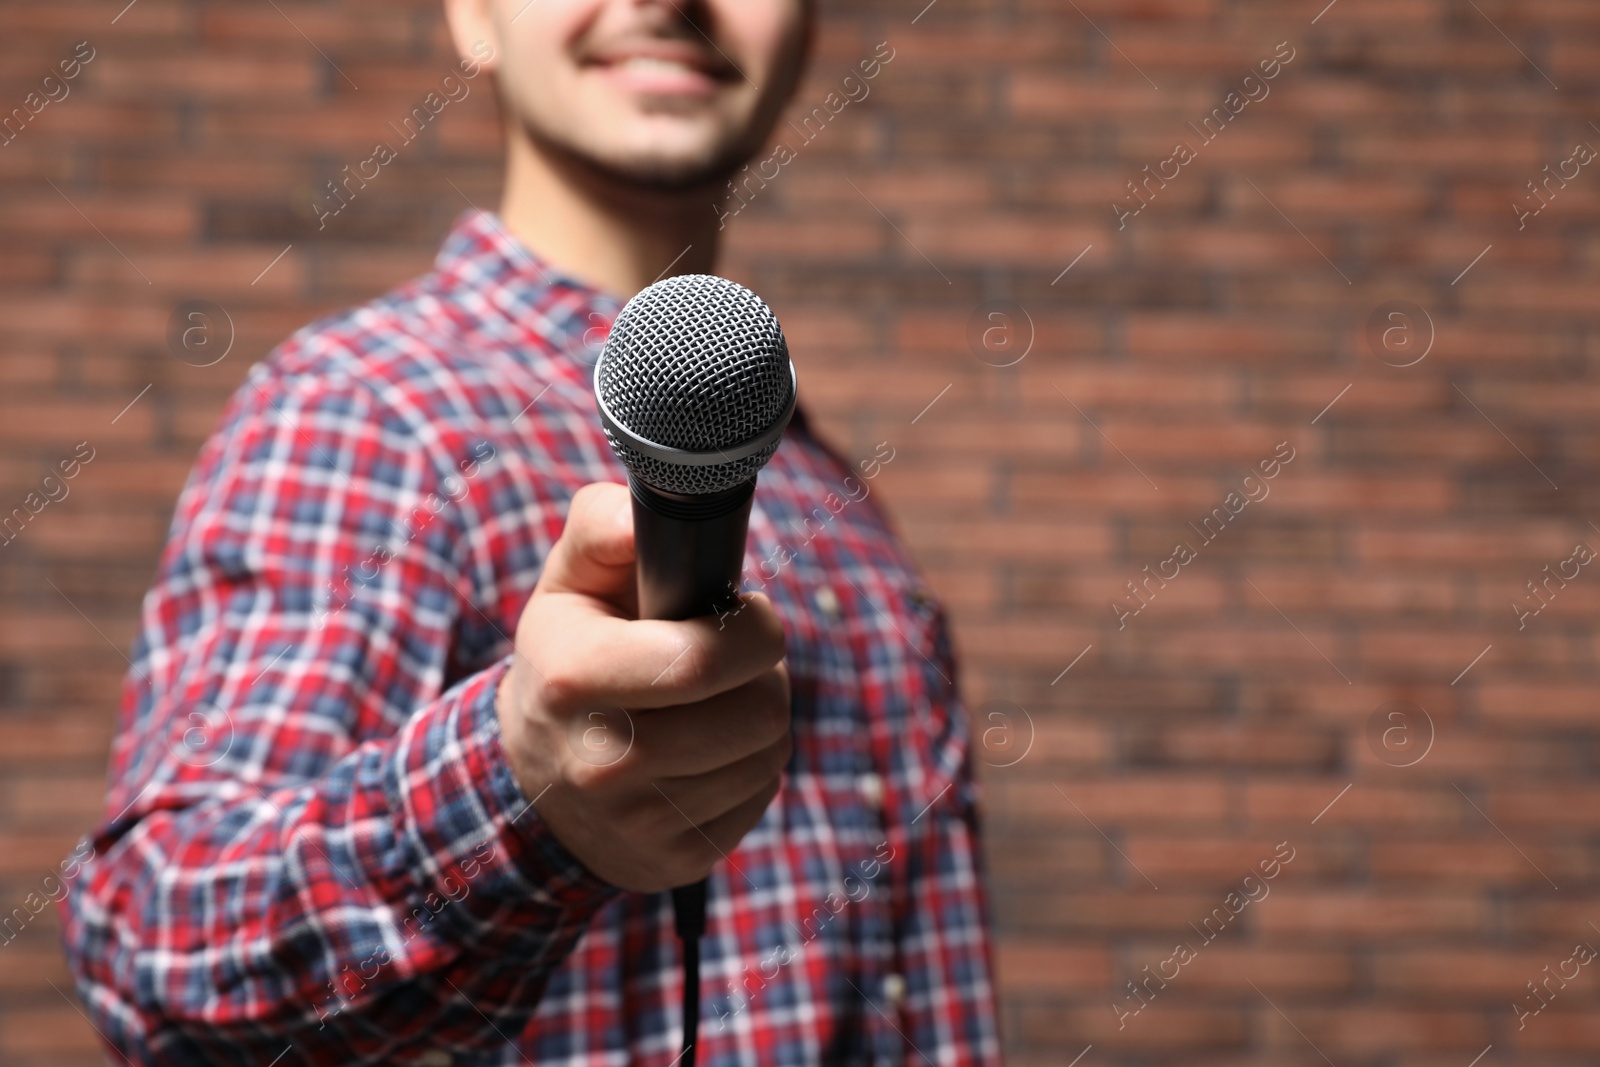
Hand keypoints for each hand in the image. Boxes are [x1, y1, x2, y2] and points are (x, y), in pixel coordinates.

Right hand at [495, 482, 790, 892]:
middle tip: (731, 658)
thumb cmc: (568, 657)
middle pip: (757, 711)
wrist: (529, 779)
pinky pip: (762, 793)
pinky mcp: (676, 859)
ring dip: (759, 716)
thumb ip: (602, 527)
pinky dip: (749, 764)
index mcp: (575, 681)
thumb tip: (637, 516)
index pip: (706, 660)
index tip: (746, 614)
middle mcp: (603, 763)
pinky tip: (708, 751)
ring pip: (770, 751)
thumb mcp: (568, 584)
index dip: (753, 629)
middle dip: (761, 672)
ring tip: (715, 701)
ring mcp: (640, 822)